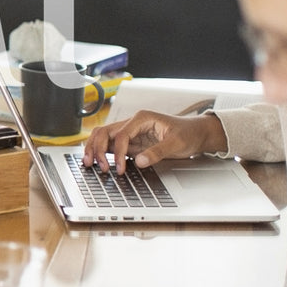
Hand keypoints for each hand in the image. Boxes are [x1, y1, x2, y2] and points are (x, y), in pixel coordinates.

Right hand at [82, 110, 225, 169]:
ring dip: (94, 149)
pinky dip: (102, 153)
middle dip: (96, 148)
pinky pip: (111, 145)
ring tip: (90, 163)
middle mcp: (133, 123)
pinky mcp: (131, 142)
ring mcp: (130, 132)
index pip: (121, 134)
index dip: (117, 152)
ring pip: (103, 137)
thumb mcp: (176, 143)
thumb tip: (139, 161)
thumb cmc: (188, 133)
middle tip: (96, 165)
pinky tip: (99, 163)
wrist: (197, 133)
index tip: (120, 168)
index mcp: (142, 118)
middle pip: (104, 132)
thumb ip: (157, 152)